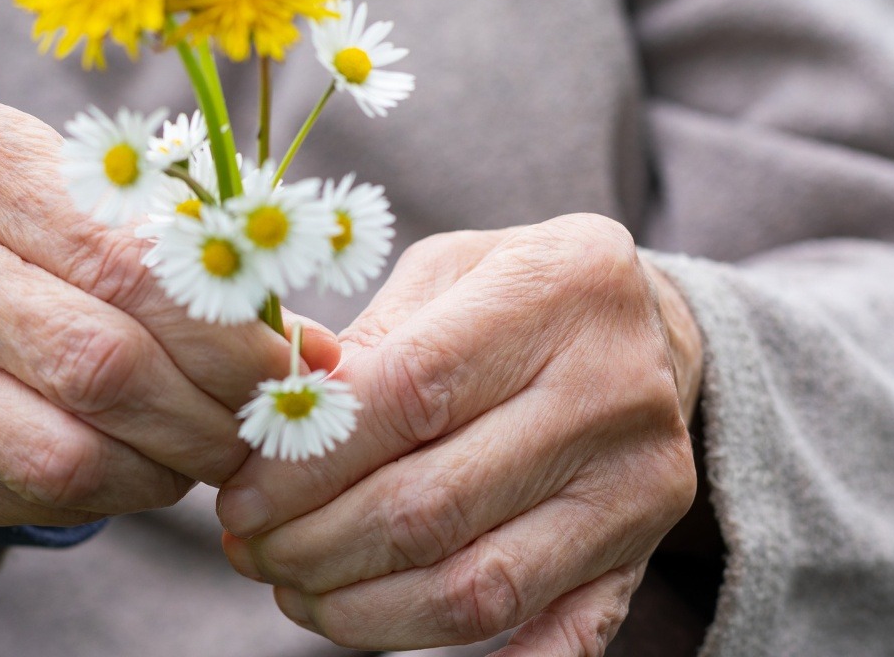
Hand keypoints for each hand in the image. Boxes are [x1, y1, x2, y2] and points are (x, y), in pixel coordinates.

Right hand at [0, 100, 335, 526]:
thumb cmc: (66, 226)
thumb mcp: (126, 205)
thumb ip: (209, 262)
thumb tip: (316, 359)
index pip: (126, 264)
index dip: (225, 331)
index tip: (291, 366)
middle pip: (96, 363)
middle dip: (204, 412)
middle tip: (259, 428)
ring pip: (62, 453)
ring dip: (163, 470)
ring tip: (208, 452)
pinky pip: (29, 497)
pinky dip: (111, 497)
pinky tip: (144, 467)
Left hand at [215, 214, 701, 653]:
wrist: (653, 328)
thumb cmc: (516, 292)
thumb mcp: (446, 272)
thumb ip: (366, 342)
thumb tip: (271, 421)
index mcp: (560, 288)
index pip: (409, 395)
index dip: (307, 462)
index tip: (241, 495)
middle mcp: (613, 389)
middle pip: (433, 504)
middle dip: (315, 545)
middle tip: (251, 551)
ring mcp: (638, 483)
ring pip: (477, 588)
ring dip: (363, 610)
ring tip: (295, 592)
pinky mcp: (643, 552)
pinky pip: (557, 635)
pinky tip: (393, 637)